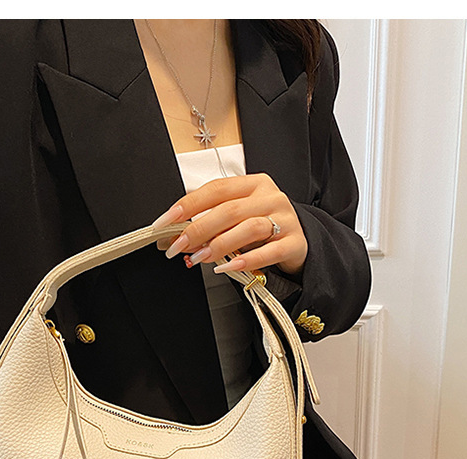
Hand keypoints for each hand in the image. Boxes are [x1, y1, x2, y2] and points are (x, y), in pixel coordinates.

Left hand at [151, 173, 307, 275]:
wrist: (300, 242)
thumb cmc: (262, 228)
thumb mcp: (237, 219)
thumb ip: (211, 223)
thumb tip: (176, 237)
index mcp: (252, 184)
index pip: (216, 189)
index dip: (188, 205)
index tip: (165, 222)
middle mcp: (270, 197)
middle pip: (229, 210)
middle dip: (198, 229)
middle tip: (178, 246)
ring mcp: (285, 219)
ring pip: (248, 228)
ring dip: (219, 245)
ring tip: (199, 258)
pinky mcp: (295, 243)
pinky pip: (269, 252)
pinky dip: (246, 261)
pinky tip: (228, 267)